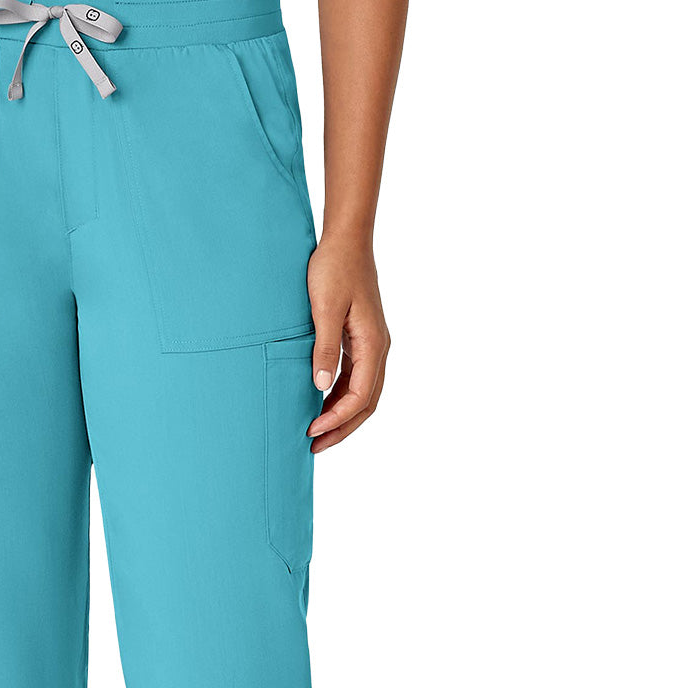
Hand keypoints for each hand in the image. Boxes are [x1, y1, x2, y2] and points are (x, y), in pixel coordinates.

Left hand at [306, 238, 390, 453]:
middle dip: (341, 428)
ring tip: (314, 432)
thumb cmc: (334, 268)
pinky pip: (356, 378)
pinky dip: (339, 396)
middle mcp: (378, 348)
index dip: (336, 419)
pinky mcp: (361, 339)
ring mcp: (372, 344)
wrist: (346, 240)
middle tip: (313, 447)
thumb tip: (320, 387)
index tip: (310, 431)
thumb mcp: (325, 308)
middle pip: (366, 402)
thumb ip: (325, 348)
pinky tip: (320, 404)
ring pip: (363, 393)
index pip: (360, 396)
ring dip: (341, 415)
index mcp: (373, 343)